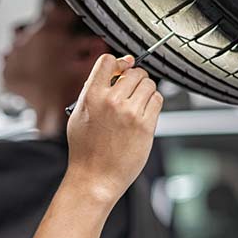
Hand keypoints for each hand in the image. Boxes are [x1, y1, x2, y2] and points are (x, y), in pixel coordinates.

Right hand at [65, 54, 161, 203]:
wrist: (95, 177)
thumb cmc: (86, 149)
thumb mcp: (80, 114)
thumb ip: (94, 89)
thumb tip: (118, 67)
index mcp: (91, 96)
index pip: (108, 61)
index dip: (118, 63)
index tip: (122, 69)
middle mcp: (111, 101)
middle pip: (134, 72)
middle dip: (134, 79)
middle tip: (130, 92)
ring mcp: (130, 113)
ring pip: (148, 84)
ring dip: (145, 91)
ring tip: (136, 105)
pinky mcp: (145, 125)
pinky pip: (157, 100)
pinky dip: (153, 103)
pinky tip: (143, 113)